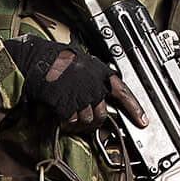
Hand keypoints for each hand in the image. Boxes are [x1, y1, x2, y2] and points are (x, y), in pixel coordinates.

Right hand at [1, 36, 147, 127]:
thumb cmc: (57, 59)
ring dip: (78, 122)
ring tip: (68, 112)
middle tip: (83, 118)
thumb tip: (101, 97)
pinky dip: (66, 120)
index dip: (135, 109)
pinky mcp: (68, 105)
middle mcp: (95, 85)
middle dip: (94, 120)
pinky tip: (60, 111)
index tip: (143, 121)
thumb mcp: (84, 64)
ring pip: (87, 120)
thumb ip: (95, 79)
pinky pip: (72, 121)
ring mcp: (82, 96)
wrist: (36, 59)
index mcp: (101, 73)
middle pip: (102, 115)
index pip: (123, 93)